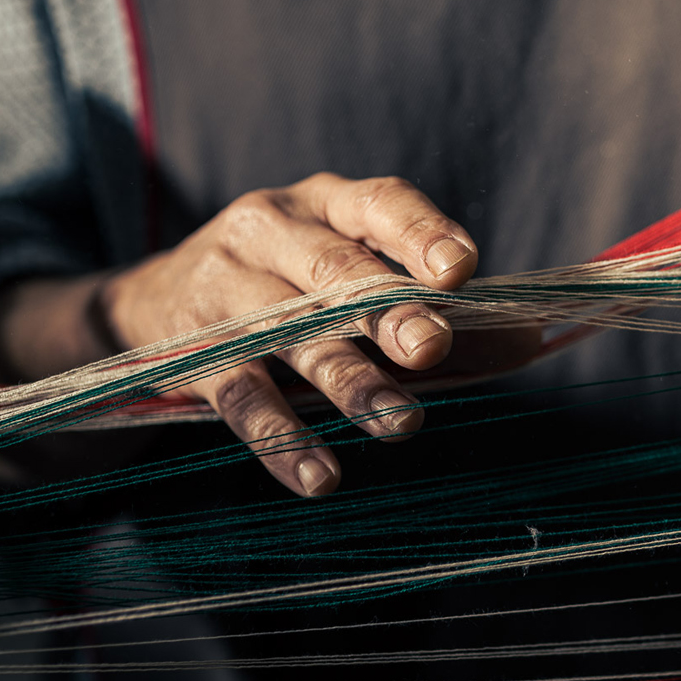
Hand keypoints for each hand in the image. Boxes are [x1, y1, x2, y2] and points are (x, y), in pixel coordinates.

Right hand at [98, 173, 478, 496]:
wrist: (151, 303)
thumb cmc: (293, 285)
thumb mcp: (359, 276)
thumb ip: (442, 309)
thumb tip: (528, 340)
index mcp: (328, 202)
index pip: (381, 203)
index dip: (421, 234)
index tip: (461, 271)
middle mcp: (271, 230)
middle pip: (334, 271)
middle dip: (386, 310)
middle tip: (433, 347)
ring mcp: (225, 287)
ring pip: (292, 335)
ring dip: (349, 382)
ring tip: (401, 424)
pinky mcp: (192, 351)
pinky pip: (242, 397)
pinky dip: (282, 440)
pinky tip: (320, 477)